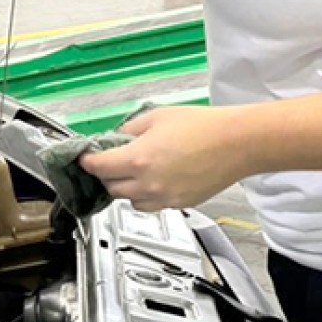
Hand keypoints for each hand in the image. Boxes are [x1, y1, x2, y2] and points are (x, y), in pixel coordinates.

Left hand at [79, 106, 250, 212]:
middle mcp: (148, 184)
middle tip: (111, 159)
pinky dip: (146, 195)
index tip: (85, 157)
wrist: (237, 143)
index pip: (98, 167)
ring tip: (136, 169)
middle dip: (106, 173)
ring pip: (129, 201)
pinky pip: (151, 205)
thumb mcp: (156, 116)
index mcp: (138, 159)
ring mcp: (164, 198)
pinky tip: (156, 178)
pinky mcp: (179, 204)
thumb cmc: (204, 127)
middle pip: (110, 187)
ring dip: (125, 187)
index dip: (87, 160)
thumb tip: (116, 137)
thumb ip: (129, 129)